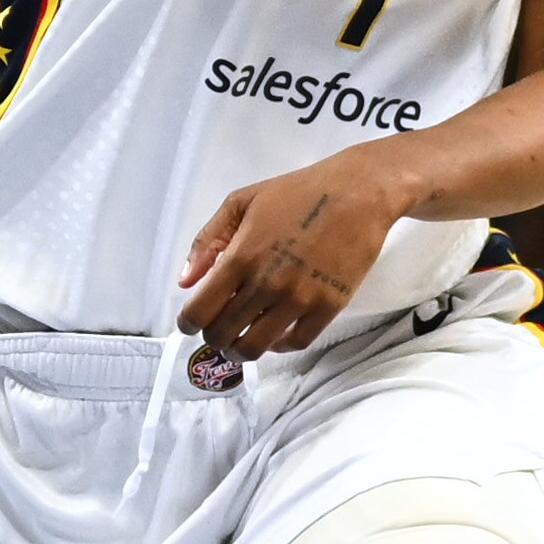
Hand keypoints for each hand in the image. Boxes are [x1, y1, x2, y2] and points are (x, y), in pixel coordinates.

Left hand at [178, 155, 405, 358]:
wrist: (358, 194)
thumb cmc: (298, 192)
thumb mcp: (241, 202)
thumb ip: (207, 241)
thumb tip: (185, 282)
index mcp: (240, 257)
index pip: (200, 311)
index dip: (188, 324)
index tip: (191, 323)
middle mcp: (266, 284)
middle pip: (223, 334)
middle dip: (213, 338)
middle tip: (217, 331)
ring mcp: (299, 299)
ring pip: (256, 347)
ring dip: (240, 350)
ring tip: (239, 344)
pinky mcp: (329, 307)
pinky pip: (296, 343)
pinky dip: (278, 346)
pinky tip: (274, 336)